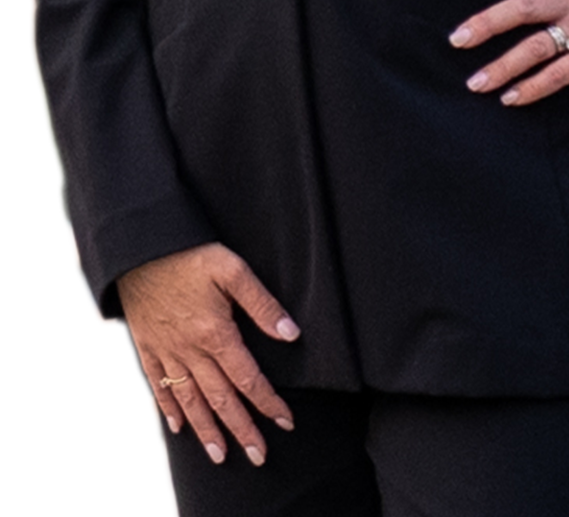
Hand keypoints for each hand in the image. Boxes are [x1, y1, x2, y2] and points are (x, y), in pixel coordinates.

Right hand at [117, 242, 299, 465]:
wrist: (140, 249)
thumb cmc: (189, 255)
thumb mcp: (232, 269)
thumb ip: (261, 303)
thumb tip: (290, 333)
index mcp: (215, 334)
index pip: (248, 379)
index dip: (268, 403)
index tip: (286, 422)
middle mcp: (190, 351)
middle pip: (220, 400)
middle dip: (242, 430)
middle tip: (259, 457)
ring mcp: (166, 352)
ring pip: (190, 401)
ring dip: (207, 431)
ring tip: (220, 456)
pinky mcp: (147, 347)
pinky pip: (159, 386)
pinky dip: (170, 409)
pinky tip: (179, 427)